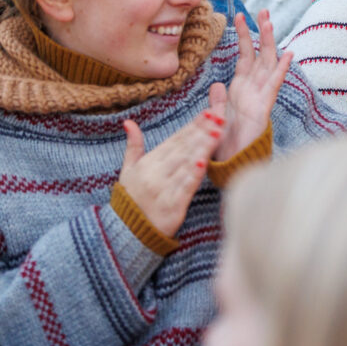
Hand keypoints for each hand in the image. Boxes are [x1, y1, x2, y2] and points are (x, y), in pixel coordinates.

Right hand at [119, 106, 223, 236]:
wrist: (126, 233)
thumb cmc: (131, 199)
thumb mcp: (128, 171)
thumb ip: (133, 146)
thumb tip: (128, 122)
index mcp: (147, 163)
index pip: (175, 140)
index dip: (192, 126)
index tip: (208, 112)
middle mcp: (155, 174)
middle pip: (183, 149)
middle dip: (202, 131)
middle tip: (220, 116)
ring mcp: (163, 190)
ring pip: (186, 165)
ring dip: (203, 148)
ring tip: (218, 132)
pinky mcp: (172, 207)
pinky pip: (185, 188)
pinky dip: (194, 175)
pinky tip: (205, 163)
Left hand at [210, 11, 292, 160]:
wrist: (232, 164)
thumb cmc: (225, 143)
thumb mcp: (216, 116)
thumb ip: (217, 100)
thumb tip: (217, 84)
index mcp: (240, 90)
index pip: (245, 57)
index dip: (244, 37)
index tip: (240, 17)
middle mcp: (252, 89)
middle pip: (260, 55)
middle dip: (262, 32)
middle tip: (263, 10)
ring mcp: (260, 97)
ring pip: (268, 64)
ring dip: (270, 42)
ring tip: (269, 21)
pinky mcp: (264, 108)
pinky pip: (273, 85)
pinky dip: (281, 69)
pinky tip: (288, 54)